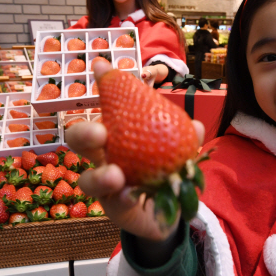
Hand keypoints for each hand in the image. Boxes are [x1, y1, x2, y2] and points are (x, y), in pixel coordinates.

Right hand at [66, 62, 204, 240]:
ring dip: (99, 175)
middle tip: (100, 132)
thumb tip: (196, 125)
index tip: (101, 66)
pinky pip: (114, 205)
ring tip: (115, 175)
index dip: (104, 87)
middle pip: (79, 142)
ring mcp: (105, 186)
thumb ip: (186, 138)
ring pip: (87, 179)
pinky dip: (121, 199)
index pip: (107, 108)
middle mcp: (103, 157)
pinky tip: (129, 196)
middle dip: (84, 133)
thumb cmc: (166, 170)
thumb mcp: (178, 149)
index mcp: (117, 135)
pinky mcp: (115, 209)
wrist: (169, 209)